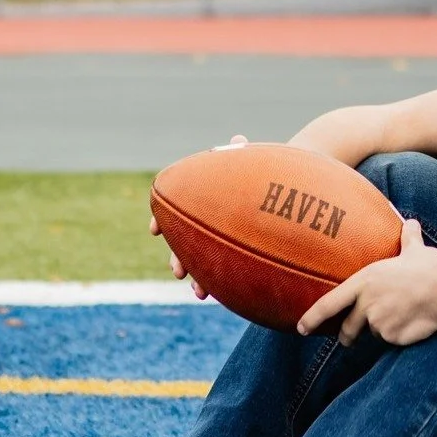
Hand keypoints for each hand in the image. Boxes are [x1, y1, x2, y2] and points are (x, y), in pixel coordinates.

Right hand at [148, 133, 247, 299]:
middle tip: (178, 272)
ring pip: (197, 262)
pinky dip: (212, 284)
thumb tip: (237, 140)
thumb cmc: (260, 175)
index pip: (176, 211)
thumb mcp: (251, 164)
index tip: (156, 230)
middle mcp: (204, 222)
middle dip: (179, 258)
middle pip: (183, 243)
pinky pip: (216, 273)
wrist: (279, 191)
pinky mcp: (230, 253)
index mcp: (202, 202)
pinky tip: (212, 295)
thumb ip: (242, 155)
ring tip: (199, 292)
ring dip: (195, 277)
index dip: (163, 220)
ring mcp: (215, 240)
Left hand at [297, 219, 436, 346]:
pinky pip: (393, 340)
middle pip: (349, 328)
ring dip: (383, 328)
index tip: (301, 329)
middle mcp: (366, 304)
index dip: (312, 318)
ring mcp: (379, 323)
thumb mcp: (414, 250)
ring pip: (375, 333)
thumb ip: (407, 239)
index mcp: (364, 281)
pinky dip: (399, 335)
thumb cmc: (430, 265)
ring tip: (403, 314)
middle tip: (349, 339)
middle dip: (347, 335)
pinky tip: (414, 322)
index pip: (329, 304)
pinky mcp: (393, 338)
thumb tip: (411, 222)